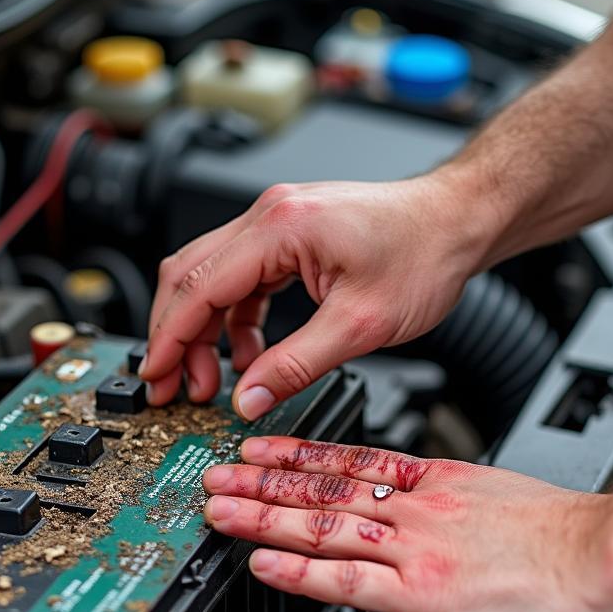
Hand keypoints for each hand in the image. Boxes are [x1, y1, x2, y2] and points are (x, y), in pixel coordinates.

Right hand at [140, 172, 492, 418]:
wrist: (458, 220)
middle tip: (173, 387)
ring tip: (214, 381)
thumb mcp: (360, 325)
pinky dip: (235, 319)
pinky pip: (242, 278)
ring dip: (204, 331)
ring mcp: (277, 221)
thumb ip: (296, 365)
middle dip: (175, 337)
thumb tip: (249, 397)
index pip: (197, 286)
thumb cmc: (424, 254)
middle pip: (190, 276)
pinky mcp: (289, 235)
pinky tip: (248, 354)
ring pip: (211, 278)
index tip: (155, 376)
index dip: (169, 339)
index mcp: (280, 228)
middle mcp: (270, 214)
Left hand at [202, 435, 612, 611]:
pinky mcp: (425, 594)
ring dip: (263, 518)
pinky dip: (300, 573)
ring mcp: (416, 549)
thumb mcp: (500, 492)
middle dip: (262, 482)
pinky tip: (264, 566)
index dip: (296, 455)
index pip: (350, 462)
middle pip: (322, 489)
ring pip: (322, 527)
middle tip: (215, 474)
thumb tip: (429, 505)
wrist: (610, 556)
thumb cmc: (569, 533)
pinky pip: (348, 581)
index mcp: (436, 482)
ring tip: (220, 510)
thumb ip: (454, 500)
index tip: (259, 449)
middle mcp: (416, 509)